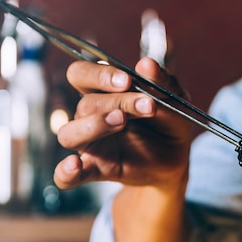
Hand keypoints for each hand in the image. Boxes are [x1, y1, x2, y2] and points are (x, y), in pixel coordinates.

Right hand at [54, 57, 192, 189]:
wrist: (176, 159)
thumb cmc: (169, 123)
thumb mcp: (175, 101)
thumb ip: (162, 83)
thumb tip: (147, 64)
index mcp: (104, 92)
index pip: (81, 74)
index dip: (99, 74)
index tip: (127, 80)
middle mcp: (91, 115)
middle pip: (86, 103)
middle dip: (117, 101)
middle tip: (147, 105)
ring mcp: (91, 144)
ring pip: (69, 133)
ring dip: (94, 125)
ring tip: (122, 122)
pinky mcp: (96, 169)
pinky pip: (67, 177)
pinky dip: (66, 173)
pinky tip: (75, 166)